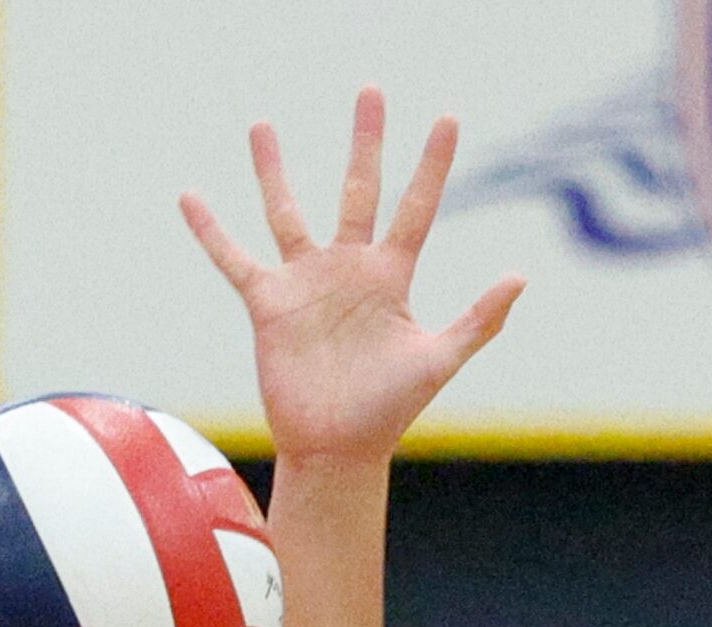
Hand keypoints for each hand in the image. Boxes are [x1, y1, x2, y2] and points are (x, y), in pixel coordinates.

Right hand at [182, 87, 523, 465]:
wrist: (336, 449)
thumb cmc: (389, 412)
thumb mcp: (438, 361)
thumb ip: (478, 320)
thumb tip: (520, 277)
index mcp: (391, 277)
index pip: (416, 208)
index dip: (433, 165)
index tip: (448, 119)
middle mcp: (349, 269)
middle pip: (357, 190)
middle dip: (365, 142)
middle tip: (370, 92)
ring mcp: (306, 283)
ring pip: (287, 211)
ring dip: (273, 169)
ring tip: (262, 125)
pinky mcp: (268, 305)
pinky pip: (234, 259)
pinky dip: (212, 231)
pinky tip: (191, 198)